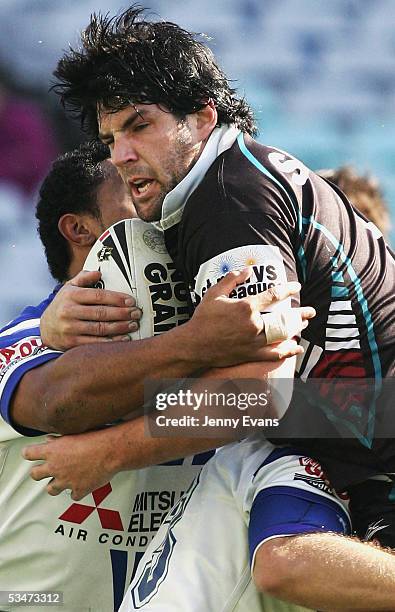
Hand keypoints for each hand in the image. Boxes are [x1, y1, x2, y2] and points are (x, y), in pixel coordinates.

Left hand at [22, 430, 117, 500]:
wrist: (111, 451)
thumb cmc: (96, 439)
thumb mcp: (74, 433)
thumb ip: (59, 439)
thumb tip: (51, 440)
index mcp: (52, 451)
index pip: (28, 453)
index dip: (29, 454)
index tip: (30, 454)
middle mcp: (55, 467)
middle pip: (35, 474)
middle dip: (38, 473)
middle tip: (43, 470)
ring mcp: (65, 481)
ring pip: (50, 489)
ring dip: (55, 485)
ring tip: (62, 480)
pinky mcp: (78, 490)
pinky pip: (73, 495)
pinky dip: (76, 491)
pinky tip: (81, 485)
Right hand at [40, 270, 141, 349]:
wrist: (44, 328)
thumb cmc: (63, 305)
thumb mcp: (69, 288)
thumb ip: (83, 278)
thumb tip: (99, 272)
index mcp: (71, 295)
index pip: (98, 296)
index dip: (116, 298)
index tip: (131, 301)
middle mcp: (69, 312)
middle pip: (101, 313)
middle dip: (122, 313)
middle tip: (137, 313)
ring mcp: (70, 328)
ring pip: (100, 328)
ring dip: (120, 327)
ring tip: (133, 325)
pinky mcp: (72, 343)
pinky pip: (95, 343)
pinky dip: (111, 342)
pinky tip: (124, 339)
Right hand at [189, 268, 314, 366]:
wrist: (194, 345)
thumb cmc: (202, 319)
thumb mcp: (213, 294)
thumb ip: (231, 280)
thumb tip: (247, 270)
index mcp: (245, 307)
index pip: (273, 295)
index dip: (287, 289)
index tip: (296, 287)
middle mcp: (253, 325)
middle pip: (284, 318)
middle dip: (300, 314)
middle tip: (311, 311)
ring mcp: (254, 341)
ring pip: (282, 334)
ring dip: (296, 328)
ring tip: (304, 324)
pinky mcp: (251, 354)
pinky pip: (274, 354)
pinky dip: (287, 351)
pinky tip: (296, 347)